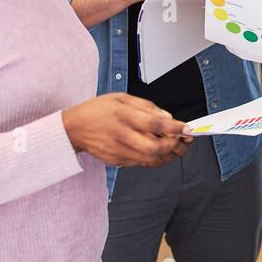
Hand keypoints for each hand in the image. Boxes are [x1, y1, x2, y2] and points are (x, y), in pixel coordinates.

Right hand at [61, 93, 191, 167]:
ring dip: (168, 155)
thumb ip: (147, 107)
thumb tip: (168, 118)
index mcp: (123, 115)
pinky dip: (154, 158)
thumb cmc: (98, 110)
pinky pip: (142, 162)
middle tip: (184, 141)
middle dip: (175, 146)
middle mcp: (121, 135)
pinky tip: (159, 150)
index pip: (154, 125)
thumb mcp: (122, 98)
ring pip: (151, 159)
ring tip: (175, 146)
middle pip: (155, 148)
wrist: (73, 129)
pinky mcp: (117, 160)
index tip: (188, 129)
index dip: (175, 128)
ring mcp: (119, 150)